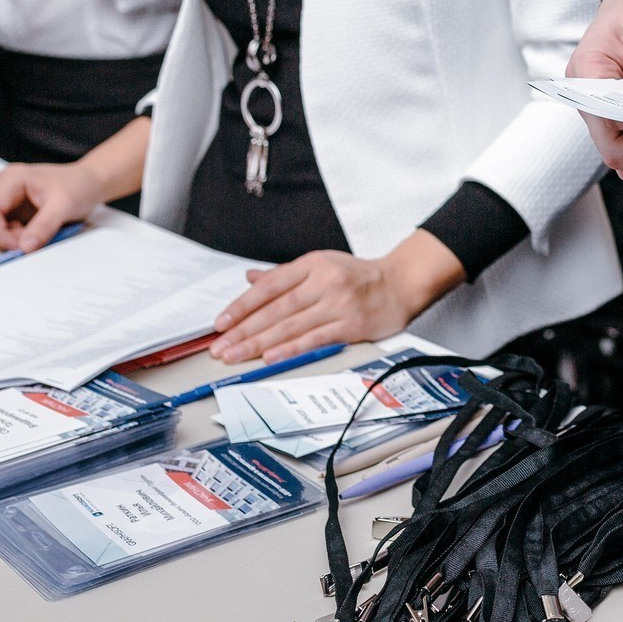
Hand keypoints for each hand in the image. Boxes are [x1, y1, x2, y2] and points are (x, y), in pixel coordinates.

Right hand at [0, 161, 106, 251]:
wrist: (86, 182)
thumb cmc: (78, 188)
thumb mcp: (65, 206)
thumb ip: (44, 227)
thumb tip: (23, 249)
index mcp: (9, 179)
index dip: (0, 237)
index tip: (22, 248)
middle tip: (27, 240)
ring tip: (25, 234)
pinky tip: (18, 233)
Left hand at [211, 232, 466, 362]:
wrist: (401, 283)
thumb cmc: (359, 276)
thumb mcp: (321, 264)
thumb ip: (285, 275)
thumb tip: (251, 280)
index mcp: (313, 264)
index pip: (269, 286)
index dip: (242, 306)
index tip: (221, 323)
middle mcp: (324, 282)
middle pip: (276, 309)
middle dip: (244, 330)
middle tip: (221, 347)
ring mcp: (338, 304)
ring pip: (291, 326)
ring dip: (259, 343)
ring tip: (236, 355)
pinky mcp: (351, 324)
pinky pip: (314, 339)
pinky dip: (290, 349)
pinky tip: (270, 357)